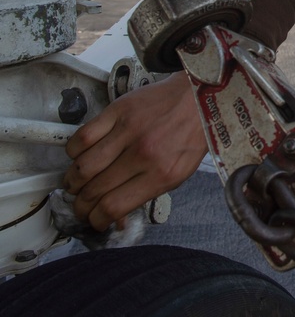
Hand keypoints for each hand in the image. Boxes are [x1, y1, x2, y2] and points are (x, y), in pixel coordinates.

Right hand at [64, 72, 206, 229]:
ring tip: (75, 183)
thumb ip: (148, 193)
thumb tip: (117, 218)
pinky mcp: (119, 111)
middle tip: (81, 204)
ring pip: (83, 166)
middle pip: (94, 190)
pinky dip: (73, 151)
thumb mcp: (180, 172)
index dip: (96, 220)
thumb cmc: (191, 134)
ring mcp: (129, 131)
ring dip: (73, 180)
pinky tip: (79, 156)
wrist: (199, 96)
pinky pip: (83, 137)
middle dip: (82, 205)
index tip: (93, 220)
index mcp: (162, 174)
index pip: (113, 207)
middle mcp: (144, 154)